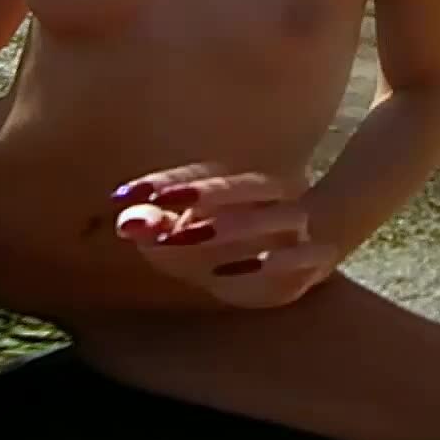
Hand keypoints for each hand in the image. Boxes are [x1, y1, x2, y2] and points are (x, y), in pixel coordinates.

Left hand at [109, 163, 340, 309]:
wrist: (315, 255)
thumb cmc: (240, 245)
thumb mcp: (195, 239)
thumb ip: (161, 229)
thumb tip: (126, 223)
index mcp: (242, 184)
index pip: (202, 174)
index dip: (164, 182)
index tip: (123, 195)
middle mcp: (275, 196)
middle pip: (243, 186)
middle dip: (202, 193)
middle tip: (159, 202)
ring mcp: (299, 226)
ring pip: (273, 217)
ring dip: (231, 227)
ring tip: (187, 236)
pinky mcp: (317, 260)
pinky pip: (304, 255)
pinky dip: (277, 261)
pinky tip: (250, 265)